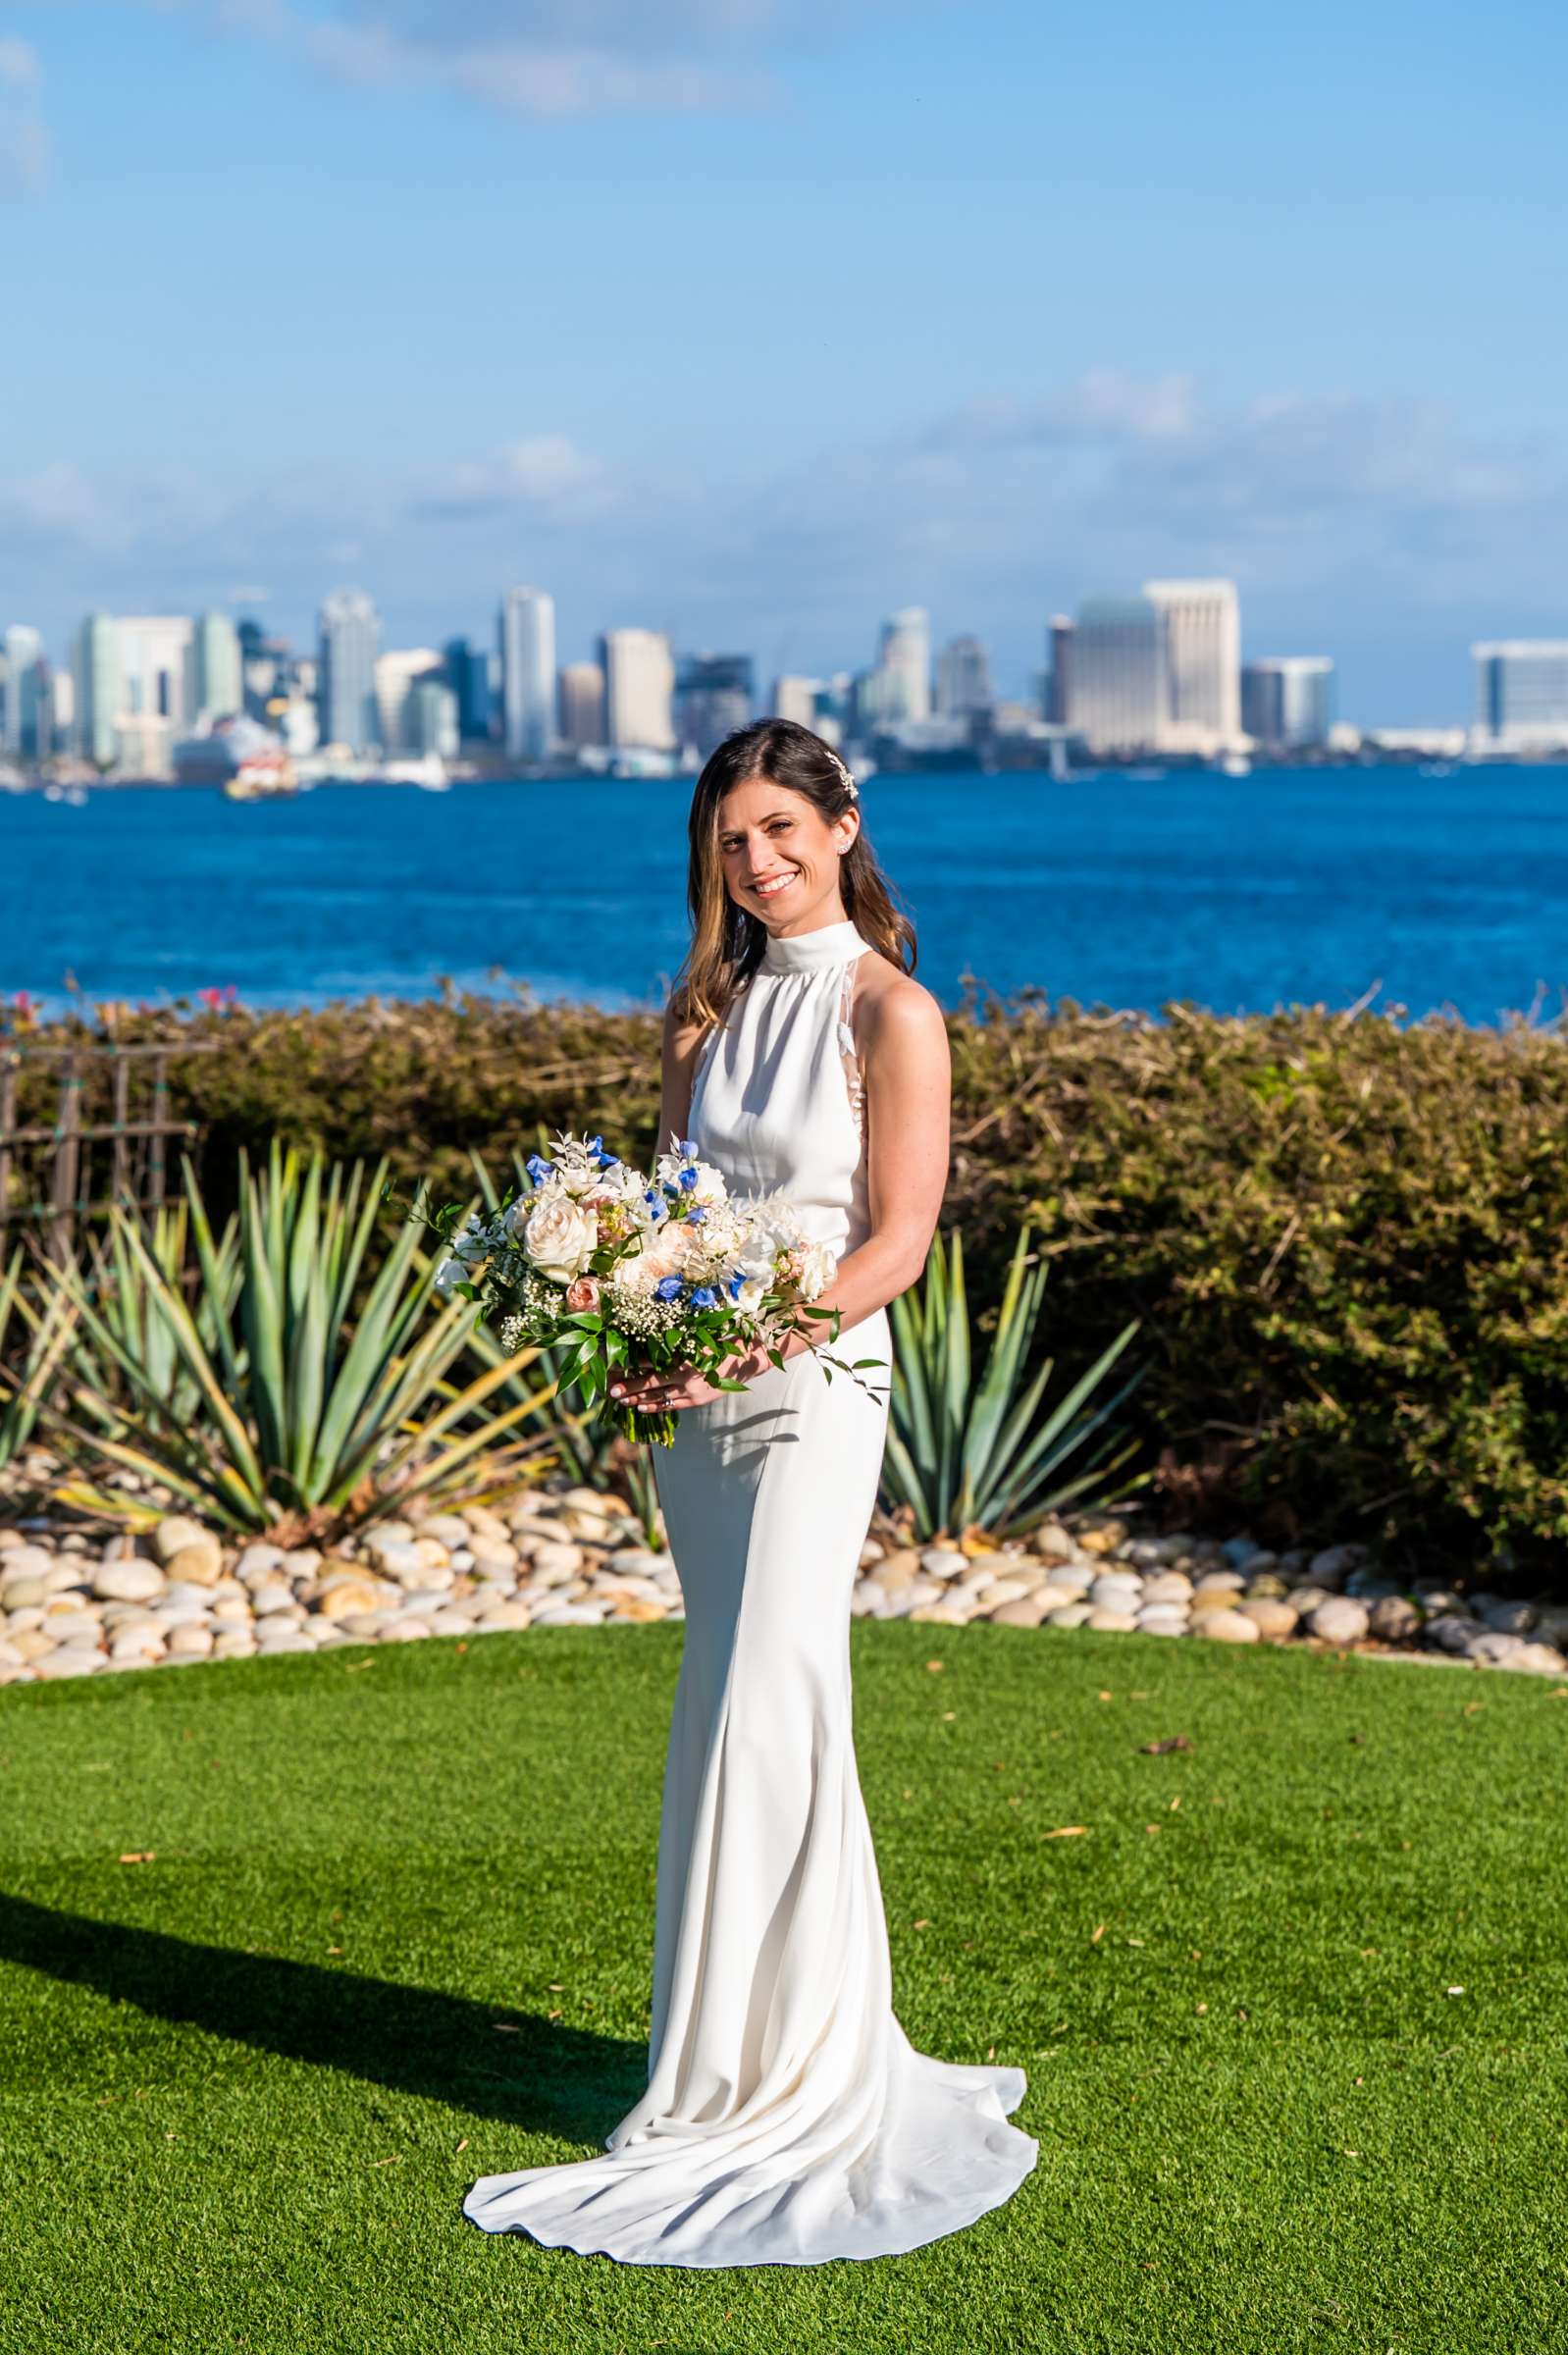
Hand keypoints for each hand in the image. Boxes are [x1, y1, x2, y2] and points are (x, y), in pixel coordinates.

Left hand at [610, 1343, 774, 1415]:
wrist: (748, 1360)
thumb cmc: (722, 1340)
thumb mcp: (699, 1335)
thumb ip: (676, 1340)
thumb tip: (649, 1338)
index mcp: (687, 1355)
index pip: (654, 1361)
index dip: (633, 1363)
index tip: (615, 1364)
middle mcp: (688, 1374)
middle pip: (651, 1382)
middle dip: (629, 1386)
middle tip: (610, 1389)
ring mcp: (693, 1391)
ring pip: (659, 1396)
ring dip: (637, 1398)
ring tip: (619, 1400)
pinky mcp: (698, 1401)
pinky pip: (672, 1406)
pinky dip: (655, 1407)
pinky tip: (640, 1407)